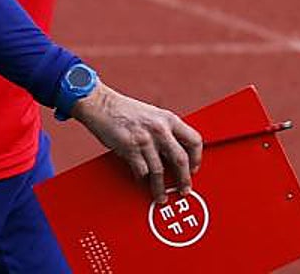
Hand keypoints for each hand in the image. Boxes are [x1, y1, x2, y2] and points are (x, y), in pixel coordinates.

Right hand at [71, 82, 202, 203]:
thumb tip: (173, 153)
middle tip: (184, 189)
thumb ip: (165, 131)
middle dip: (184, 179)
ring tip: (161, 196)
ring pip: (160, 171)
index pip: (194, 140)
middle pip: (181, 159)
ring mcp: (145, 139)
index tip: (194, 169)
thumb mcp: (154, 115)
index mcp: (169, 119)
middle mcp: (160, 129)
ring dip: (161, 188)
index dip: (197, 158)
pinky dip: (143, 180)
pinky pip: (141, 171)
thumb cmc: (126, 110)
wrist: (102, 104)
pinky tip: (143, 183)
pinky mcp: (130, 148)